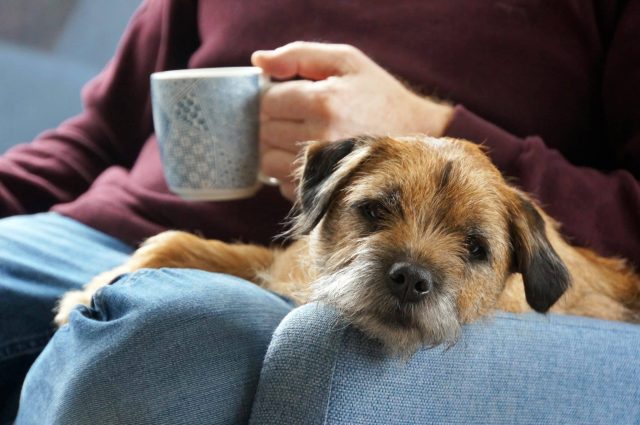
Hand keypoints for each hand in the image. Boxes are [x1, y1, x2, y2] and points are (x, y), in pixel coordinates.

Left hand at [252, 41, 453, 201]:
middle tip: (300, 117)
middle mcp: (320, 138)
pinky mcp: (324, 194)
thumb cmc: (379, 96)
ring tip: (302, 139)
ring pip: (267, 160)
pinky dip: (290, 173)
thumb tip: (258, 60)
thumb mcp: (347, 62)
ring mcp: (322, 170)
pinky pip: (283, 185)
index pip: (267, 101)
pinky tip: (312, 160)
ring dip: (277, 149)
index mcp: (324, 102)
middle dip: (275, 122)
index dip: (275, 97)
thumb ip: (299, 55)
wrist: (417, 139)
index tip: (293, 97)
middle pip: (264, 131)